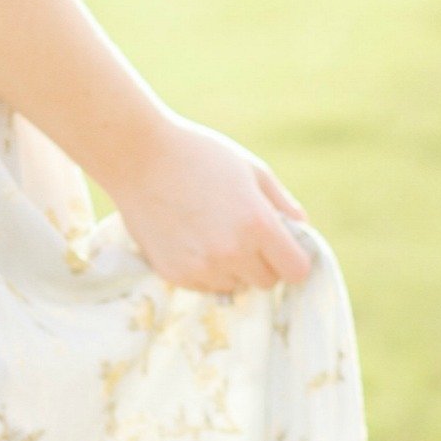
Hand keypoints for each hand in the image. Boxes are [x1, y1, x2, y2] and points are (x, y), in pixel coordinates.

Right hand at [106, 111, 313, 293]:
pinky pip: (206, 284)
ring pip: (235, 285)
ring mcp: (201, 267)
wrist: (137, 157)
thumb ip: (283, 205)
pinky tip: (191, 237)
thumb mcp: (251, 170)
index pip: (296, 271)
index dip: (293, 258)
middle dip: (263, 262)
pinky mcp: (175, 274)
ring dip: (233, 267)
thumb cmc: (200, 155)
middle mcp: (232, 253)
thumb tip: (303, 231)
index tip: (282, 246)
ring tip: (212, 231)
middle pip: (267, 282)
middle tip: (244, 234)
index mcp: (257, 225)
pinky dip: (206, 268)